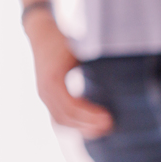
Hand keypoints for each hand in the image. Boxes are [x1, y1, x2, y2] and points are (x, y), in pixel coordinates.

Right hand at [24, 13, 112, 137]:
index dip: (90, 115)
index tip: (108, 117)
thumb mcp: (80, 50)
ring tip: (103, 127)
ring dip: (82, 127)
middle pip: (66, 118)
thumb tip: (119, 80)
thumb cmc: (63, 41)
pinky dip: (74, 123)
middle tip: (111, 125)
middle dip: (89, 125)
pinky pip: (58, 117)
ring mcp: (44, 96)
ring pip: (61, 121)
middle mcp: (45, 91)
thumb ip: (94, 66)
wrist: (41, 33)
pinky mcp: (47, 97)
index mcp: (53, 80)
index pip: (72, 106)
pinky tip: (91, 124)